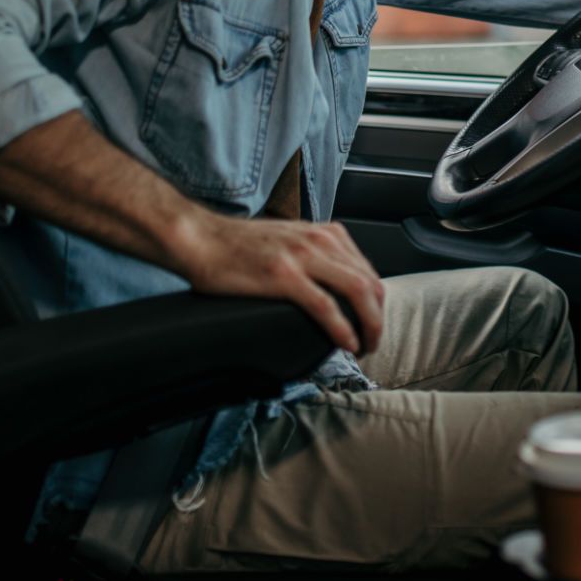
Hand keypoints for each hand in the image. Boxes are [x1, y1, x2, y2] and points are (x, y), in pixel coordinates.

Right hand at [177, 214, 385, 355]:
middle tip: (373, 342)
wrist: (202, 238)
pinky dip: (342, 328)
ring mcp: (303, 256)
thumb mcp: (290, 241)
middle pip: (370, 283)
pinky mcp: (284, 275)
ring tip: (365, 347)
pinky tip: (346, 343)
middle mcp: (319, 240)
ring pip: (357, 292)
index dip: (377, 303)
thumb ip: (315, 256)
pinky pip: (326, 306)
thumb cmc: (238, 244)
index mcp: (324, 233)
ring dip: (369, 325)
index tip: (372, 323)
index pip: (368, 270)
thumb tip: (334, 285)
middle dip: (378, 318)